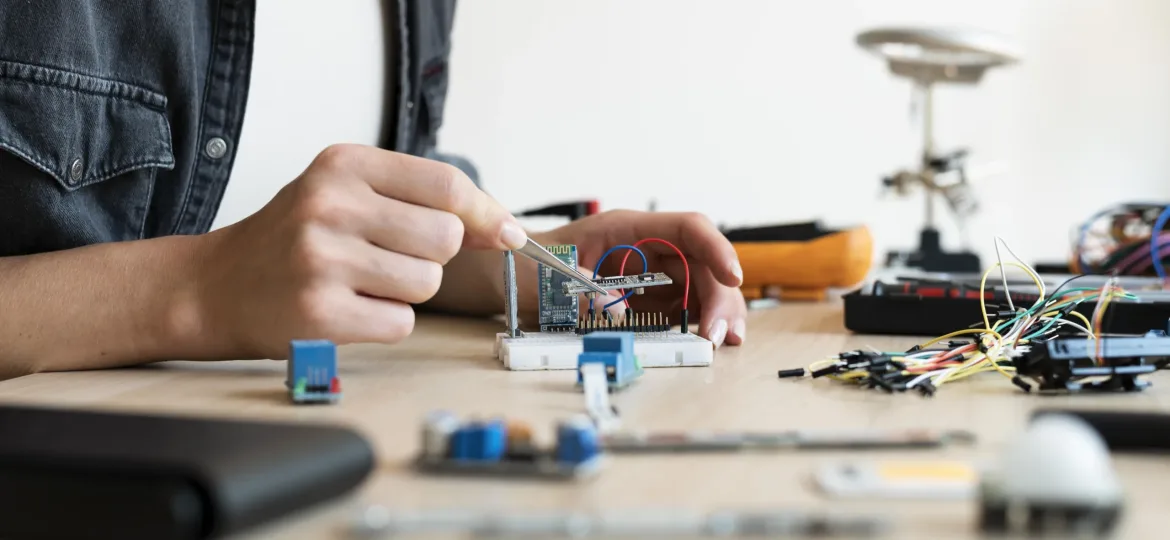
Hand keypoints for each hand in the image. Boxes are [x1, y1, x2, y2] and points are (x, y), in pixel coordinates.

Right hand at [189, 144, 525, 358]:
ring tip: (363, 282)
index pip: (446, 184)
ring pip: (426, 283)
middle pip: (446, 238)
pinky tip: (351, 309)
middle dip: (433, 256)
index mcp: (343, 164)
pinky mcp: (319, 312)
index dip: (486, 213)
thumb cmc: (295, 238)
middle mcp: (330, 205)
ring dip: (408, 291)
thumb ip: (423, 202)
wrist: (214, 286)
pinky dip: (386, 322)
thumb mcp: (347, 194)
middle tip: (391, 258)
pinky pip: (401, 322)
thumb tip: (507, 229)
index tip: (506, 234)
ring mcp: (322, 259)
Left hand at [528, 210, 746, 346]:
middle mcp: (647, 249)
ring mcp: (651, 274)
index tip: (732, 276)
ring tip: (723, 341)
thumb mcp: (546, 276)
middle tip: (720, 335)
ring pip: (701, 286)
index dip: (715, 248)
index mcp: (627, 229)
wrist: (513, 274)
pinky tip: (707, 341)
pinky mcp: (648, 298)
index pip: (686, 228)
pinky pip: (684, 307)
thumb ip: (580, 289)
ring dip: (718, 312)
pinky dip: (700, 324)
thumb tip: (618, 309)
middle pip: (701, 264)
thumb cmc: (530, 265)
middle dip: (719, 296)